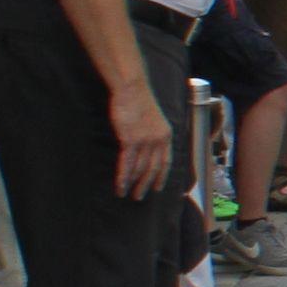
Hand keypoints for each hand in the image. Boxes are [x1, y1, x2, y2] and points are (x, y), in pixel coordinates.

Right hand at [108, 76, 171, 200]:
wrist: (133, 89)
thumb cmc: (138, 101)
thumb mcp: (152, 119)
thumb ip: (152, 134)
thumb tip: (146, 147)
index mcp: (166, 136)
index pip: (166, 161)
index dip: (162, 176)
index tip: (158, 188)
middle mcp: (159, 141)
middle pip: (153, 169)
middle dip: (146, 185)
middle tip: (140, 197)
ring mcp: (146, 141)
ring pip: (140, 168)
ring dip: (133, 183)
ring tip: (127, 194)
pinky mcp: (130, 140)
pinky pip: (127, 163)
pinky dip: (123, 176)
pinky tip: (120, 185)